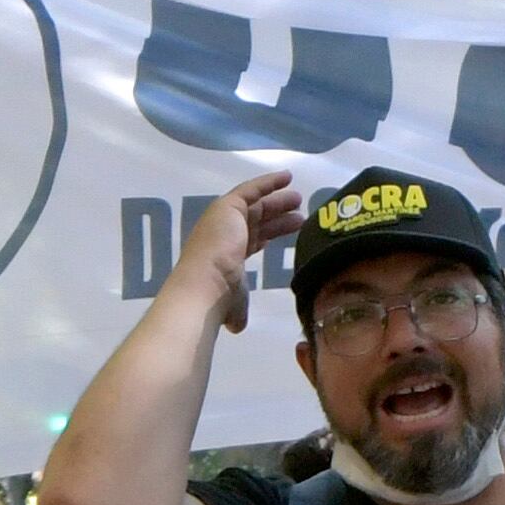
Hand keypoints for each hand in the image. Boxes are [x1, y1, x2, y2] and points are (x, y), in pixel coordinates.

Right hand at [177, 174, 307, 337]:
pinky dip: (268, 182)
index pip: (252, 239)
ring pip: (256, 205)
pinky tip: (286, 176)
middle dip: (277, 215)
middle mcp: (224, 234)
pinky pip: (250, 189)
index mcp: (226, 255)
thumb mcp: (234, 302)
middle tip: (299, 210)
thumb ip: (239, 310)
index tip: (289, 228)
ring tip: (298, 198)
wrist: (204, 283)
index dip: (270, 233)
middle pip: (256, 220)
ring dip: (277, 200)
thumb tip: (237, 327)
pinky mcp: (227, 206)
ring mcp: (224, 219)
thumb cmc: (219, 296)